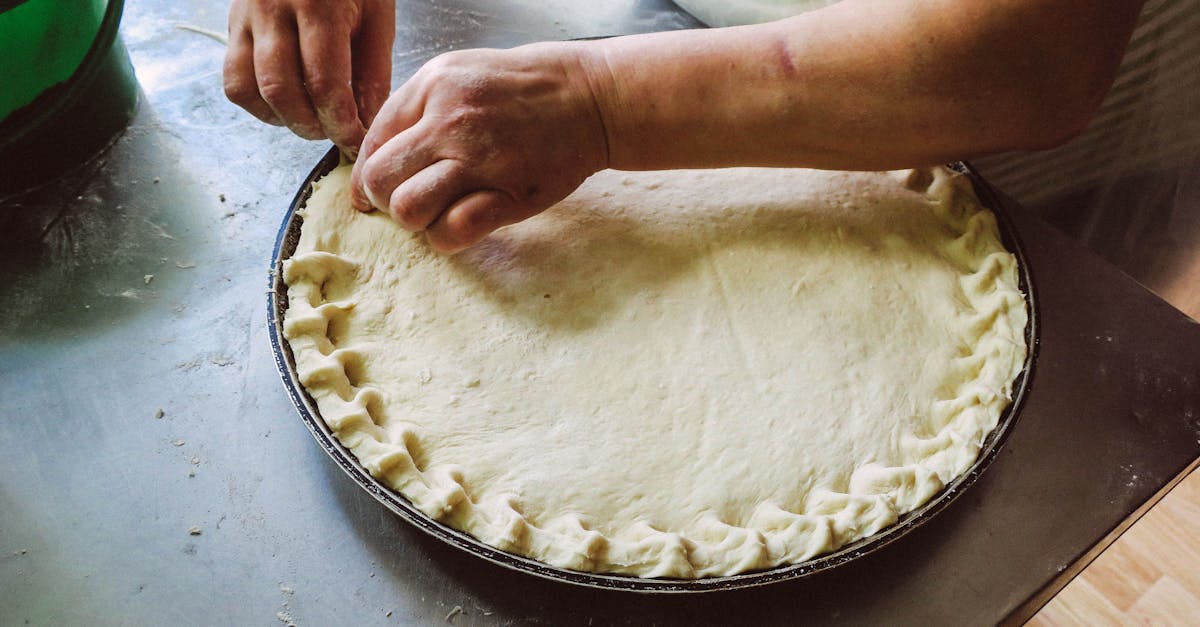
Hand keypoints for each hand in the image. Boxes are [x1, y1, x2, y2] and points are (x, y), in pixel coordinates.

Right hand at [223, 0, 394, 154]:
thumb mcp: (377, 15)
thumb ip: (373, 70)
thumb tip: (367, 123)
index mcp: (318, 5)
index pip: (324, 83)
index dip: (341, 123)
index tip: (356, 141)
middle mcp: (273, 9)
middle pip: (282, 91)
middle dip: (312, 126)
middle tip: (335, 132)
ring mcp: (245, 16)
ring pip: (249, 89)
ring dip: (283, 119)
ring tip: (312, 120)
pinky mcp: (231, 24)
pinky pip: (233, 80)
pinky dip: (258, 104)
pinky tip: (286, 103)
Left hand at [350, 43, 609, 252]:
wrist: (591, 98)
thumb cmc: (525, 88)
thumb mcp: (461, 73)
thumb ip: (417, 108)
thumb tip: (374, 160)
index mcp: (433, 88)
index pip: (372, 144)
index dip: (366, 177)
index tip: (372, 194)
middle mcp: (451, 122)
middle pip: (381, 180)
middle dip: (385, 201)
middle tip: (408, 203)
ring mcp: (481, 160)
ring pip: (409, 209)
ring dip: (415, 221)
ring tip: (435, 213)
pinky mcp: (509, 196)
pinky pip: (453, 231)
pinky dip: (446, 238)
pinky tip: (459, 226)